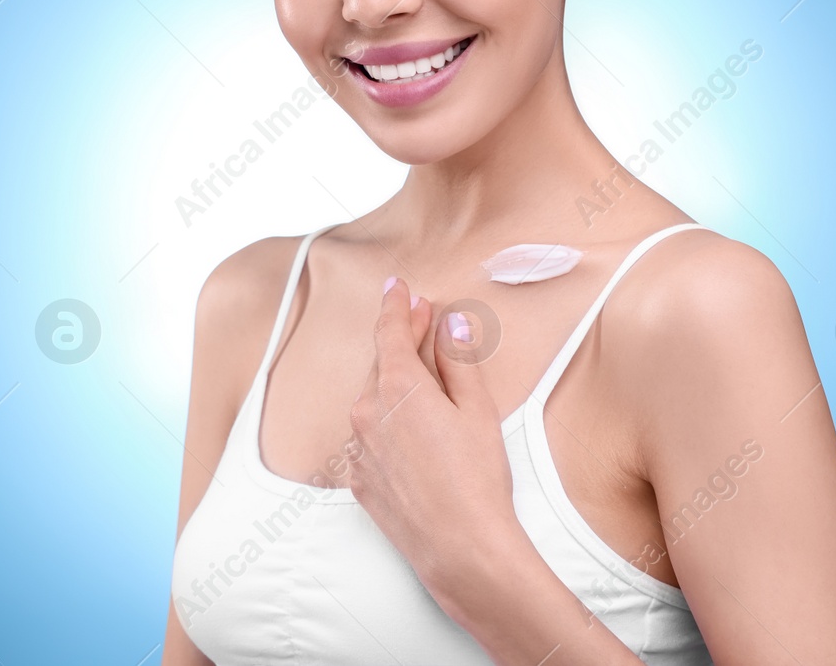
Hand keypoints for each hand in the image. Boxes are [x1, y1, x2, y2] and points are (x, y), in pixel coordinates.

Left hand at [347, 276, 521, 594]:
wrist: (460, 548)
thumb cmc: (477, 479)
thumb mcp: (477, 411)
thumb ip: (459, 361)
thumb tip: (451, 323)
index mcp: (397, 388)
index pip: (389, 332)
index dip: (396, 306)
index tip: (398, 287)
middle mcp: (367, 413)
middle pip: (382, 364)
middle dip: (402, 339)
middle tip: (424, 320)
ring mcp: (358, 448)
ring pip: (374, 401)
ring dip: (395, 383)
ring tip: (425, 378)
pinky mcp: (358, 480)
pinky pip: (370, 438)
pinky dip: (388, 424)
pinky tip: (414, 432)